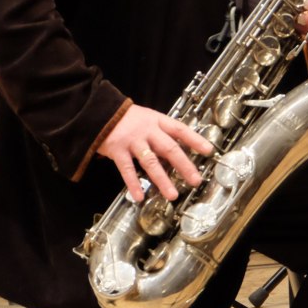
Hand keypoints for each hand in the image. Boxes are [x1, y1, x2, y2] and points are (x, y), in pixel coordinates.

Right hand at [98, 105, 213, 202]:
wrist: (99, 111)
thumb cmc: (127, 118)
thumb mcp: (148, 118)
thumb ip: (161, 132)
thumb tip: (178, 150)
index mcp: (157, 121)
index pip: (180, 129)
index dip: (195, 139)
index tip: (209, 150)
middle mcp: (148, 131)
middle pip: (169, 148)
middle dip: (184, 165)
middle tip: (195, 180)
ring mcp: (133, 141)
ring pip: (150, 162)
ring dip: (162, 180)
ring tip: (172, 195)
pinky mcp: (118, 151)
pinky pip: (127, 170)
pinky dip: (133, 184)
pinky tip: (140, 196)